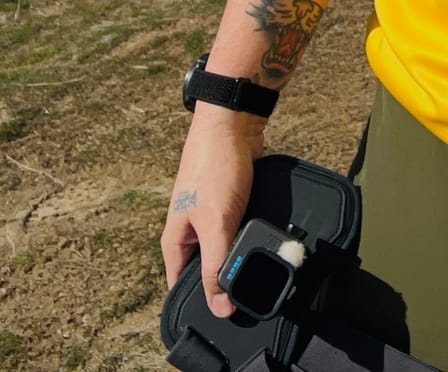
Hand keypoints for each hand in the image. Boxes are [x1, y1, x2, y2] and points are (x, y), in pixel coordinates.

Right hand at [160, 107, 267, 316]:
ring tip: (269, 275)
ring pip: (228, 253)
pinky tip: (271, 248)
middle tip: (256, 301)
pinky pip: (242, 234)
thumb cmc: (215, 169)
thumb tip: (219, 308)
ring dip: (244, 261)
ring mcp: (212, 220)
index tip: (228, 322)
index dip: (202, 306)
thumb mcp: (215, 224)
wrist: (234, 125)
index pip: (182, 288)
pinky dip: (254, 241)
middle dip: (228, 285)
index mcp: (176, 242)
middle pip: (207, 273)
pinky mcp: (233, 208)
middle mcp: (191, 233)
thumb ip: (216, 265)